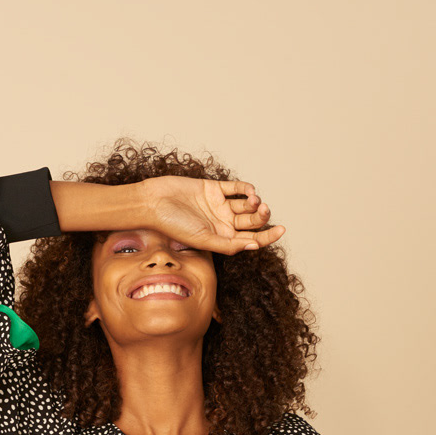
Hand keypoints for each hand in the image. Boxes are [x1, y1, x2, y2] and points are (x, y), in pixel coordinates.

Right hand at [139, 176, 285, 255]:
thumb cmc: (173, 225)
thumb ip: (227, 244)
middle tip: (263, 210)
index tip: (281, 230)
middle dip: (261, 216)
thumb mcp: (202, 240)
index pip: (250, 239)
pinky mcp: (213, 188)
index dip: (268, 236)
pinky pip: (235, 188)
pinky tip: (249, 191)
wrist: (154, 202)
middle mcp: (222, 223)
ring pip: (246, 205)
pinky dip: (245, 188)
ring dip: (254, 202)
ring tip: (253, 201)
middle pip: (251, 222)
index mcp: (221, 239)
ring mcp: (218, 205)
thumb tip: (253, 246)